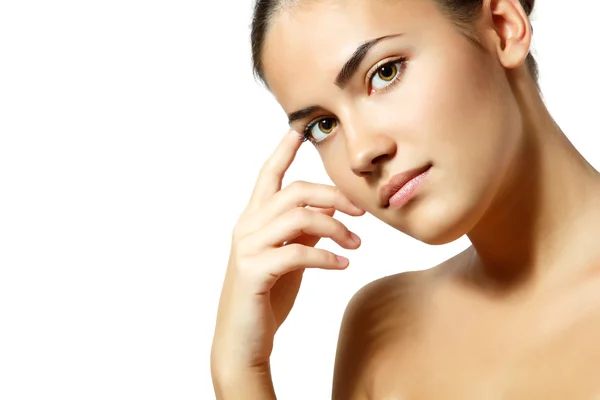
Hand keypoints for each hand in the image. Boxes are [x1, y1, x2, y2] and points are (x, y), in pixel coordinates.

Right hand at [211, 129, 364, 374]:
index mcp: (253, 219)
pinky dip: (326, 256)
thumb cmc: (267, 296)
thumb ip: (303, 232)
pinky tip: (343, 264)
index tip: (299, 130)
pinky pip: (297, 252)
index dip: (283, 151)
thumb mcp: (289, 257)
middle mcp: (247, 226)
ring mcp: (247, 247)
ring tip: (356, 245)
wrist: (242, 340)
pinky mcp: (253, 271)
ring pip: (297, 217)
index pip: (268, 176)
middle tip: (362, 213)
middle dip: (333, 196)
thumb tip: (329, 214)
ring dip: (335, 228)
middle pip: (294, 192)